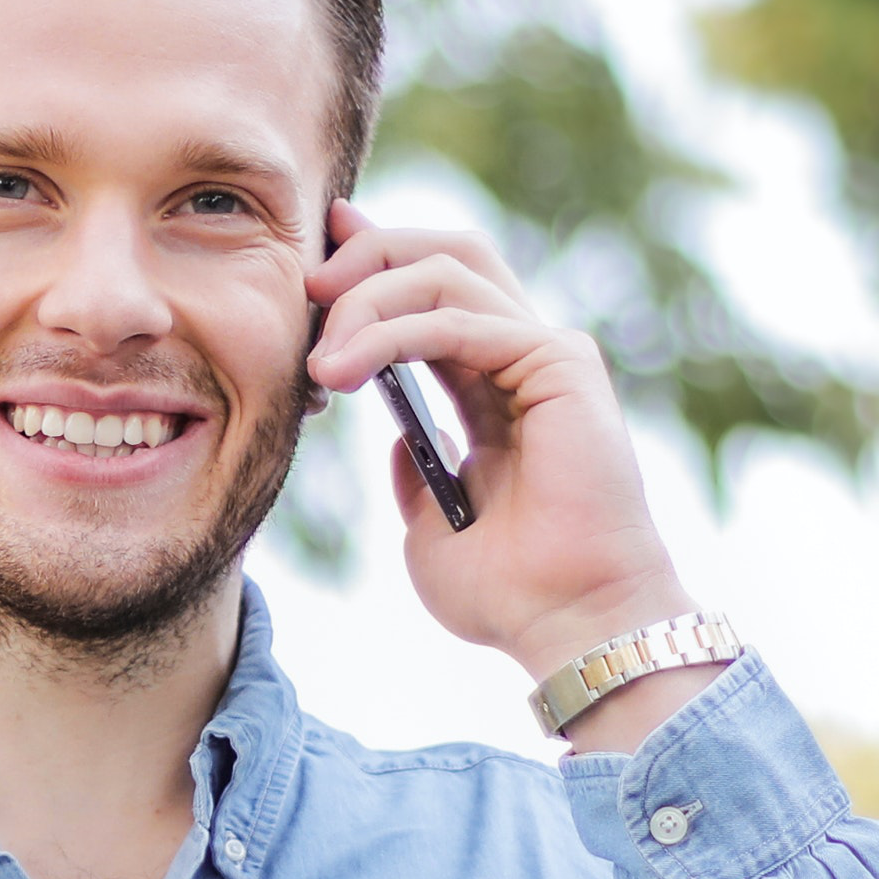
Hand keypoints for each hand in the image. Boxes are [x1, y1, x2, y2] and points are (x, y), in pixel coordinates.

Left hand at [306, 203, 702, 729]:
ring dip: (368, 300)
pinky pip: (458, 319)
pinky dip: (392, 332)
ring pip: (446, 271)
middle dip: (370, 253)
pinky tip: (348, 369)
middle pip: (445, 254)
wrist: (568, 625)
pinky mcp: (558, 362)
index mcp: (497, 386)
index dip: (376, 261)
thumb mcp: (429, 529)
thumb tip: (397, 436)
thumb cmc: (511, 593)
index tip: (315, 258)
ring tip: (320, 361)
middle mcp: (525, 356)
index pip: (436, 292)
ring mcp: (546, 352)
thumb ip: (414, 473)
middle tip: (310, 285)